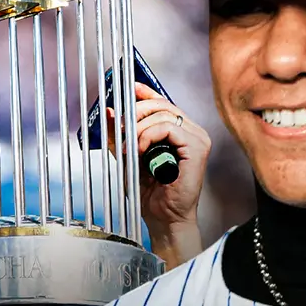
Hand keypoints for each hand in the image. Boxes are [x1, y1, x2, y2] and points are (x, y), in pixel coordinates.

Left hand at [107, 82, 210, 265]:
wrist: (162, 217)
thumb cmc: (149, 191)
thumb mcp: (127, 155)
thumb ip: (119, 135)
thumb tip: (108, 111)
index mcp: (178, 131)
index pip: (163, 102)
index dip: (146, 92)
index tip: (128, 88)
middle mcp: (192, 131)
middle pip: (162, 104)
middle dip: (136, 111)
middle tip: (120, 127)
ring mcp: (197, 138)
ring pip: (164, 114)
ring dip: (139, 128)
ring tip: (129, 147)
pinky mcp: (197, 148)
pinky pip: (170, 128)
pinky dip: (149, 135)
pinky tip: (140, 150)